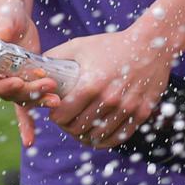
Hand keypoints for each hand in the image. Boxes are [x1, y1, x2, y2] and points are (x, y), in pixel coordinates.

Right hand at [0, 0, 49, 146]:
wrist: (14, 17)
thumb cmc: (6, 14)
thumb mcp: (5, 15)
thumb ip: (3, 25)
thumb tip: (2, 35)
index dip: (1, 86)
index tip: (17, 81)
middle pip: (8, 94)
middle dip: (28, 91)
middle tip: (48, 84)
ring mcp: (9, 83)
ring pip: (22, 99)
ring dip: (38, 101)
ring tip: (56, 101)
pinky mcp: (24, 84)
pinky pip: (24, 106)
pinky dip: (26, 123)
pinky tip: (30, 140)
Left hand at [47, 23, 178, 149]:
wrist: (152, 44)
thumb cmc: (112, 44)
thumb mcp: (80, 46)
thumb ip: (55, 59)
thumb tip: (32, 71)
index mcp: (91, 84)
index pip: (62, 116)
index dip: (54, 116)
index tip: (55, 111)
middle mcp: (110, 99)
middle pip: (77, 129)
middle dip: (67, 126)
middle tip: (67, 119)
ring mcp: (127, 108)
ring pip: (96, 137)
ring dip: (84, 135)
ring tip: (81, 127)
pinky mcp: (142, 113)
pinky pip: (118, 138)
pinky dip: (104, 140)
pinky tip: (98, 134)